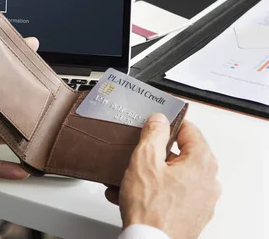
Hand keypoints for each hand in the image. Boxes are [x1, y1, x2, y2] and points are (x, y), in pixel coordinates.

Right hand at [106, 114, 220, 238]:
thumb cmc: (151, 208)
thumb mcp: (144, 159)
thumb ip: (153, 134)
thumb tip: (159, 120)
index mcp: (202, 162)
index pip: (190, 130)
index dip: (168, 125)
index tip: (154, 126)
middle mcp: (208, 181)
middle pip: (181, 155)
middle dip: (154, 154)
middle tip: (137, 154)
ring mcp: (201, 201)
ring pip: (173, 176)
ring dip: (149, 175)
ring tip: (127, 178)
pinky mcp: (191, 216)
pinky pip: (171, 195)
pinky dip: (153, 191)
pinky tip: (130, 194)